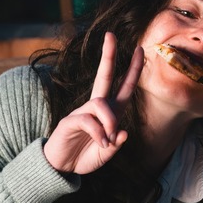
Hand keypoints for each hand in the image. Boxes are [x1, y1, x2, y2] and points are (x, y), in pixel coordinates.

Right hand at [44, 32, 143, 173]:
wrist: (61, 168)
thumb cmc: (85, 156)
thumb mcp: (107, 153)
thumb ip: (116, 144)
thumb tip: (122, 133)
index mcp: (111, 112)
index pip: (125, 86)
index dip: (133, 69)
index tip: (140, 49)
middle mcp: (96, 107)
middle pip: (103, 76)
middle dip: (108, 55)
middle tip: (111, 35)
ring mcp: (82, 112)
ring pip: (101, 104)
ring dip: (109, 122)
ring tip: (108, 141)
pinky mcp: (70, 121)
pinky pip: (88, 120)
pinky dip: (98, 132)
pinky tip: (101, 143)